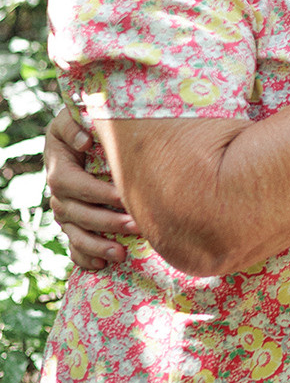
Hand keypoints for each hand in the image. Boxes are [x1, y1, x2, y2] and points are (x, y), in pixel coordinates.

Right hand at [44, 105, 137, 270]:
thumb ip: (76, 123)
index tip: (124, 196)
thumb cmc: (84, 127)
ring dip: (97, 246)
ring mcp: (65, 215)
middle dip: (107, 222)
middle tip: (137, 226)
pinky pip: (74, 249)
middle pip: (77, 214)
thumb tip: (85, 140)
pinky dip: (86, 258)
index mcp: (59, 168)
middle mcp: (59, 195)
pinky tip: (104, 264)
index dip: (97, 192)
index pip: (72, 184)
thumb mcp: (74, 118)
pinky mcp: (74, 227)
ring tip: (122, 255)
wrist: (83, 141)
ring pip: (75, 236)